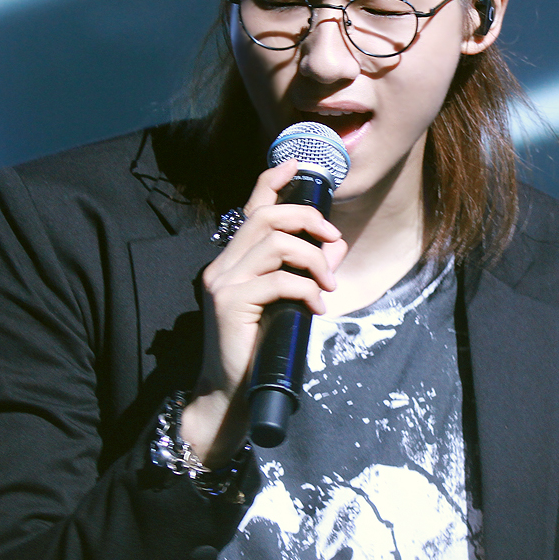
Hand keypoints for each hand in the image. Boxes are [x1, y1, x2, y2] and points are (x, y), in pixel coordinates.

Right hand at [182, 159, 347, 464]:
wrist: (230, 394)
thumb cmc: (260, 349)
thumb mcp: (286, 302)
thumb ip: (304, 272)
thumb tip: (336, 245)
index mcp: (232, 261)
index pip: (251, 209)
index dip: (272, 182)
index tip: (296, 165)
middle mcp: (222, 266)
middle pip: (266, 218)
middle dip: (308, 220)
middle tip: (333, 241)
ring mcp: (223, 283)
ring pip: (274, 244)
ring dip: (313, 259)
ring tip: (327, 285)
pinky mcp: (230, 303)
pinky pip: (279, 281)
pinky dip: (307, 290)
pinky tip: (316, 310)